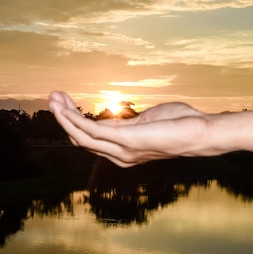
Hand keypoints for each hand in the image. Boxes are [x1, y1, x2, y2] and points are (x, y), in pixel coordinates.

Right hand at [49, 91, 211, 166]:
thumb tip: (116, 119)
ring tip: (53, 98)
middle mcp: (119, 155)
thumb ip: (128, 123)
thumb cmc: (180, 124)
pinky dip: (76, 119)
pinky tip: (66, 108)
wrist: (200, 132)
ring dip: (64, 117)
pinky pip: (92, 131)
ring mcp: (122, 151)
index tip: (63, 102)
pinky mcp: (126, 141)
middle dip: (64, 118)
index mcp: (124, 151)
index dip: (74, 121)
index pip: (91, 139)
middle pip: (81, 139)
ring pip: (81, 136)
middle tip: (52, 98)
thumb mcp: (147, 121)